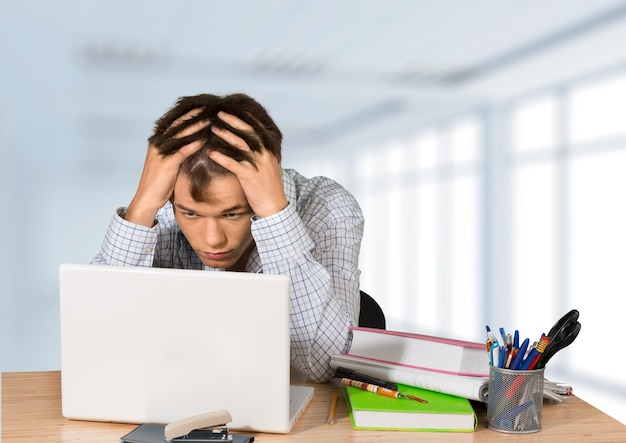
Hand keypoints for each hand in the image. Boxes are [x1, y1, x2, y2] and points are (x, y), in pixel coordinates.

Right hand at [126, 110, 208, 226]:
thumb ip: (178, 151)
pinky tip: (205, 139)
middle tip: (209, 107)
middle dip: (194, 115)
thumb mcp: (169, 162)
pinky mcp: (166, 163)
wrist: (148, 198)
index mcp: (157, 141)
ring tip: (211, 120)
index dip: (188, 113)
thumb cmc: (160, 182)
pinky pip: (182, 151)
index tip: (202, 106)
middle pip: (178, 124)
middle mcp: (157, 143)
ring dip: (196, 126)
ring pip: (180, 135)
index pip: (174, 122)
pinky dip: (194, 144)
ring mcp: (160, 152)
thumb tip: (194, 143)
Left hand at [208, 111, 287, 217]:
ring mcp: (257, 164)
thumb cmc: (269, 186)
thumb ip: (262, 152)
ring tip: (212, 128)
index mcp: (270, 149)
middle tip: (219, 113)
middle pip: (247, 132)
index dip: (244, 117)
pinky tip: (210, 152)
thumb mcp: (270, 165)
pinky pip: (232, 164)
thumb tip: (252, 143)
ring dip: (225, 135)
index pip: (257, 128)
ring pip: (239, 144)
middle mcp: (265, 154)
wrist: (274, 205)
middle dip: (232, 121)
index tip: (233, 109)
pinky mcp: (249, 176)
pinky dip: (221, 157)